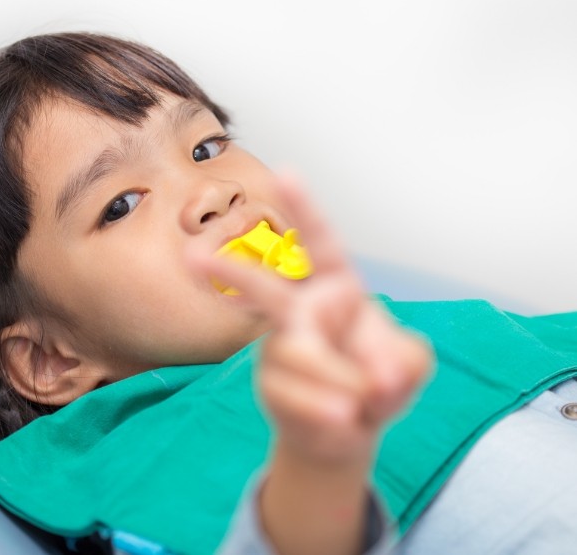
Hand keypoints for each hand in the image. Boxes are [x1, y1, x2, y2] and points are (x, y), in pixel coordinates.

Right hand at [192, 173, 430, 465]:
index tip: (284, 173)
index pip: (319, 242)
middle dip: (234, 273)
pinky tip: (340, 420)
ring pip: (295, 355)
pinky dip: (321, 409)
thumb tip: (382, 376)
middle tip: (191, 259)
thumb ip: (404, 360)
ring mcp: (280, 346)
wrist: (351, 426)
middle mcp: (301, 309)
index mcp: (337, 287)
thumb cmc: (377, 378)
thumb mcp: (407, 364)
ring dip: (335, 381)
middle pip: (264, 287)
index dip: (303, 209)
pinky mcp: (271, 384)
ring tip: (358, 409)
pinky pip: (290, 395)